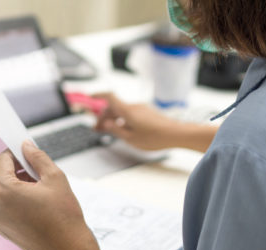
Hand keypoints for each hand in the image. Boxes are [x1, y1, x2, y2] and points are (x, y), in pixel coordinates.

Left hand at [0, 141, 115, 249]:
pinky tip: (32, 197)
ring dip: (12, 180)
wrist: (68, 248)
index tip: (25, 151)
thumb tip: (27, 147)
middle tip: (32, 167)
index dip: (14, 152)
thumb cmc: (64, 218)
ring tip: (36, 184)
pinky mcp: (1, 228)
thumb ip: (38, 158)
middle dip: (12, 166)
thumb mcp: (55, 178)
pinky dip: (11, 195)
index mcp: (4, 191)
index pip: (1, 160)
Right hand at [94, 93, 218, 151]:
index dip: (98, 95)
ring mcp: (142, 109)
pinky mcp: (147, 113)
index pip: (109, 97)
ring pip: (122, 111)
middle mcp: (134, 106)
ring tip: (109, 131)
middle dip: (103, 116)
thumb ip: (116, 130)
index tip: (90, 97)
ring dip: (113, 119)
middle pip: (114, 107)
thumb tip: (106, 123)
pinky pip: (130, 114)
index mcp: (127, 111)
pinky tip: (123, 130)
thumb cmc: (155, 137)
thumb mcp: (130, 138)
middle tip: (97, 129)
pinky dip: (123, 120)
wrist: (176, 134)